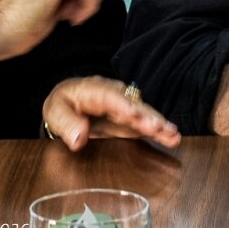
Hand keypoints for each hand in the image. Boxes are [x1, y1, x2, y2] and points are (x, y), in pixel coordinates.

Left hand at [43, 76, 181, 151]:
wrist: (69, 103)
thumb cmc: (62, 105)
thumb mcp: (55, 111)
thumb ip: (66, 123)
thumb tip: (79, 138)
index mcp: (93, 89)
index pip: (109, 97)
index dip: (122, 106)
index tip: (133, 116)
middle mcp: (114, 95)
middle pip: (132, 104)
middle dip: (146, 115)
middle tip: (158, 127)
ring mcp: (124, 106)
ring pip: (143, 113)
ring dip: (158, 123)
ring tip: (173, 134)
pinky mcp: (130, 118)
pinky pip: (145, 123)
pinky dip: (159, 130)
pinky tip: (172, 138)